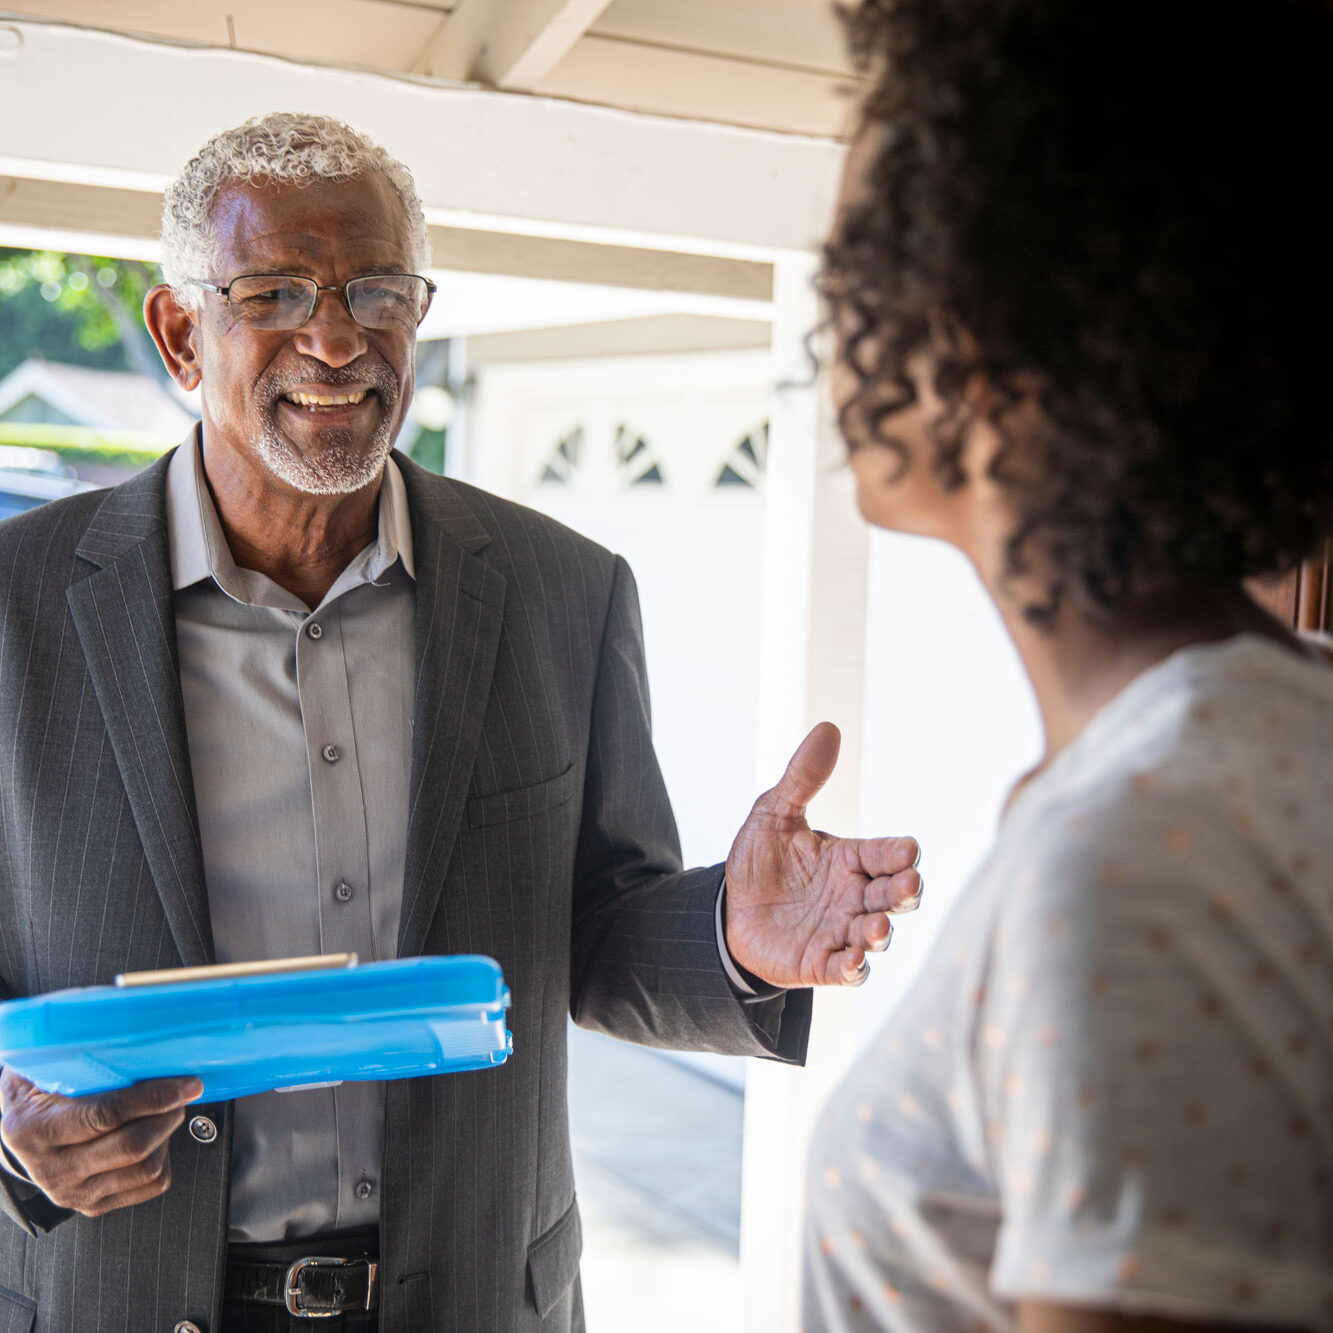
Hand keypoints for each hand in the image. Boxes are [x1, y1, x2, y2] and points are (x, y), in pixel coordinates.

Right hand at [0, 1066, 201, 1216]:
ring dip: (167, 1135)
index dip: (153, 1097)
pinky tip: (154, 1138)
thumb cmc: (40, 1092)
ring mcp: (72, 1193)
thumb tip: (141, 1047)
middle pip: (132, 1146)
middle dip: (168, 1114)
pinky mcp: (94, 1205)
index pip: (105, 1115)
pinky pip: (150, 1185)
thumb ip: (85, 1062)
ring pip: (147, 1168)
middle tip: (181, 1092)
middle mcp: (51, 1168)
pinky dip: (163, 1157)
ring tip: (164, 1111)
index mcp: (34, 1130)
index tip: (185, 1084)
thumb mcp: (47, 1069)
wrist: (21, 1130)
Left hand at [724, 722, 921, 987]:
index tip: (908, 850)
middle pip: (894, 894)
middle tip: (908, 885)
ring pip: (877, 934)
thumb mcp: (774, 814)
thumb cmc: (761, 861)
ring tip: (875, 928)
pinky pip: (849, 971)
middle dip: (905, 891)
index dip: (900, 853)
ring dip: (880, 933)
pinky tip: (853, 961)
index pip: (887, 853)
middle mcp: (855, 895)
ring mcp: (842, 931)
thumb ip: (802, 777)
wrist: (728, 912)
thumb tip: (828, 727)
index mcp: (850, 858)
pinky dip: (855, 968)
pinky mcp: (824, 963)